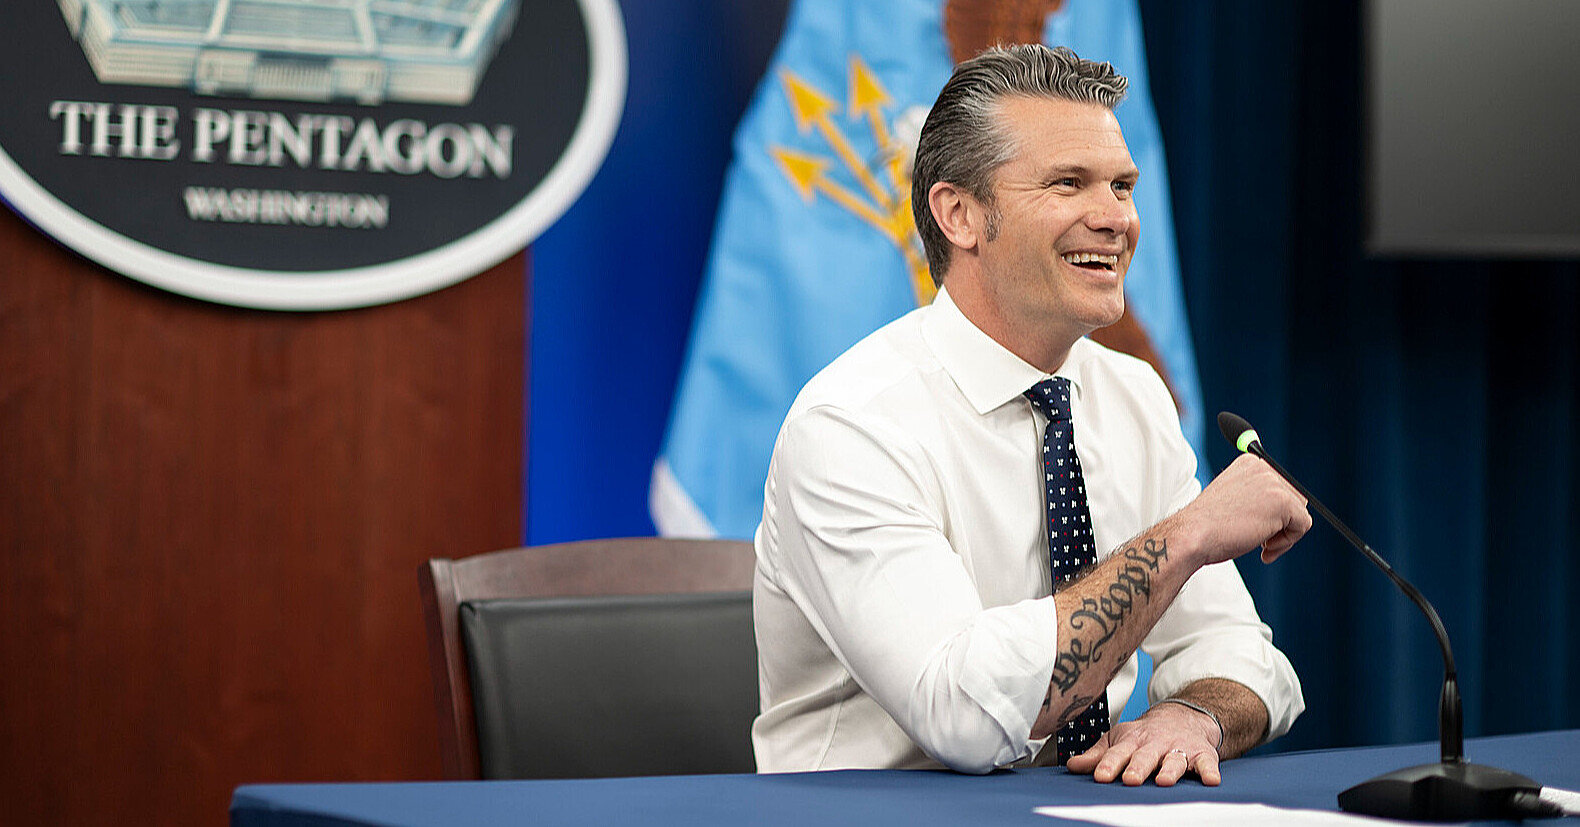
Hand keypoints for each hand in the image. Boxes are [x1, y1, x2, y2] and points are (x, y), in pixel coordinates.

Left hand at [1064, 702, 1222, 786]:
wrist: (1182, 716)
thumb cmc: (1145, 734)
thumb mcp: (1119, 739)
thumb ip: (1097, 755)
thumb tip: (1072, 766)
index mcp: (1132, 741)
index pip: (1117, 753)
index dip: (1108, 765)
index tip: (1100, 776)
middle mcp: (1155, 744)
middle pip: (1145, 756)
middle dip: (1138, 767)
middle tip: (1130, 779)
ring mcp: (1179, 748)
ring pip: (1174, 759)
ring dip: (1169, 770)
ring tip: (1164, 781)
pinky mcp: (1202, 754)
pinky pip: (1207, 763)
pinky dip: (1209, 771)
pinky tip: (1210, 780)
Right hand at [1178, 454, 1310, 565]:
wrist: (1192, 536)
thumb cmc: (1207, 527)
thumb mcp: (1233, 501)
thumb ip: (1256, 497)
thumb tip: (1283, 511)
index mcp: (1249, 463)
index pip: (1280, 487)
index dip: (1272, 514)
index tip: (1255, 528)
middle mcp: (1263, 467)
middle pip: (1295, 498)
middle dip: (1281, 524)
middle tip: (1261, 541)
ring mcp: (1273, 483)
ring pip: (1300, 513)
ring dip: (1284, 534)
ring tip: (1261, 545)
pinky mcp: (1282, 502)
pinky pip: (1302, 525)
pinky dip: (1287, 543)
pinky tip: (1263, 549)